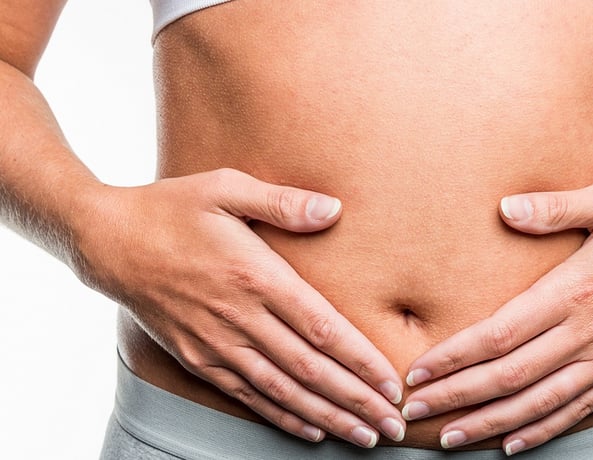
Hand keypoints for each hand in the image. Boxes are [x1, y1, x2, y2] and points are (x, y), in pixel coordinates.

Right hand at [75, 168, 404, 446]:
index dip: (360, 359)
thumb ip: (282, 202)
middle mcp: (239, 317)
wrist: (107, 240)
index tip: (391, 381)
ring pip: (282, 390)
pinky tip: (309, 430)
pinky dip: (281, 415)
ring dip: (327, 417)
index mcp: (255, 276)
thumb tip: (333, 209)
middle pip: (309, 369)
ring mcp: (216, 343)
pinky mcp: (198, 357)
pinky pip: (247, 394)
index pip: (321, 327)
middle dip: (356, 400)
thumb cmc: (171, 208)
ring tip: (363, 437)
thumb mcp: (225, 187)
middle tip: (393, 424)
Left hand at [401, 180, 592, 454]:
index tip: (418, 371)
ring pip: (538, 404)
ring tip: (451, 437)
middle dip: (457, 396)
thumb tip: (506, 208)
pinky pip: (577, 411)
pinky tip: (514, 444)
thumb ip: (556, 207)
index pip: (499, 335)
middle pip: (509, 377)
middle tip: (413, 411)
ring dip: (490, 423)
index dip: (454, 356)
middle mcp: (587, 335)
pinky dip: (543, 431)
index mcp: (574, 292)